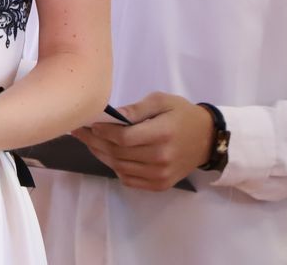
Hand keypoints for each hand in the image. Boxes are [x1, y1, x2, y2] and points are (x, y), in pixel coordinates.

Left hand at [76, 92, 213, 190]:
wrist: (207, 139)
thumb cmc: (182, 114)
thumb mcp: (162, 101)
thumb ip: (137, 109)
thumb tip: (113, 115)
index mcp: (161, 134)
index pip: (124, 138)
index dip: (103, 132)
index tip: (89, 123)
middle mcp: (160, 158)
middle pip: (118, 153)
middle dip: (95, 142)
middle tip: (79, 132)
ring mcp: (160, 175)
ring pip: (120, 168)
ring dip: (101, 155)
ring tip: (89, 142)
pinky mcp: (160, 185)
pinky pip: (129, 180)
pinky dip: (115, 168)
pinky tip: (107, 156)